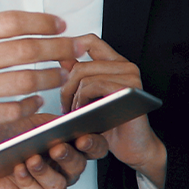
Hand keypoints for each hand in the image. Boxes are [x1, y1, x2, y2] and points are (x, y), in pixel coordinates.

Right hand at [0, 0, 86, 144]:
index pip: (11, 22)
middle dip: (57, 48)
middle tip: (75, 48)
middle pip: (25, 50)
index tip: (59, 25)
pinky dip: (27, 106)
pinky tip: (34, 100)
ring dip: (48, 77)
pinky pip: (8, 111)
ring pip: (22, 81)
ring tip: (59, 75)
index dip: (42, 22)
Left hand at [0, 112, 110, 188]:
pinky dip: (30, 185)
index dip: (93, 144)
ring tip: (31, 159)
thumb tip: (61, 116)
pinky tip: (20, 172)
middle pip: (78, 168)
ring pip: (59, 185)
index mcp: (67, 148)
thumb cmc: (4, 141)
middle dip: (68, 157)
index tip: (83, 138)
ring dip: (45, 171)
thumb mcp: (27, 122)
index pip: (93, 149)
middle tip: (56, 148)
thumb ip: (49, 119)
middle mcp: (62, 171)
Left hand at [62, 34, 166, 188]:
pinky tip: (82, 112)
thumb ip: (79, 76)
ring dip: (71, 96)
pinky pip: (93, 85)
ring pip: (83, 74)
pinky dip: (81, 100)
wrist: (133, 147)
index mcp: (115, 64)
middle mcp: (125, 66)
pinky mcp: (129, 89)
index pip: (89, 41)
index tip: (56, 68)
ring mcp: (130, 76)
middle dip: (64, 86)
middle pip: (79, 63)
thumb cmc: (111, 124)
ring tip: (73, 112)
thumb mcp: (88, 97)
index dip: (68, 49)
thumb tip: (62, 57)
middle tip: (64, 106)